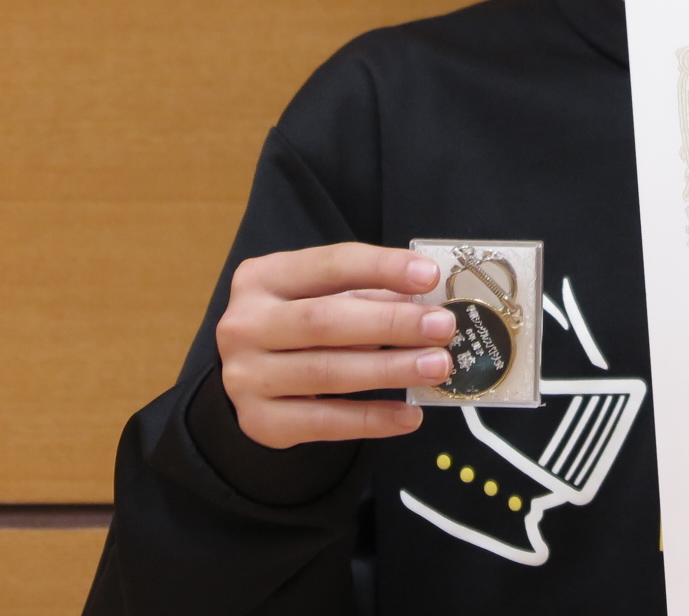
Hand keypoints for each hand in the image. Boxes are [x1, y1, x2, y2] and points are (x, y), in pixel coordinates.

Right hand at [215, 242, 455, 447]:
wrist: (247, 376)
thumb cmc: (296, 326)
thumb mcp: (319, 296)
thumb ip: (366, 295)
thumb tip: (428, 303)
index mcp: (263, 277)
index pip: (330, 265)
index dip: (382, 268)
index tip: (429, 276)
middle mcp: (245, 324)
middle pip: (326, 321)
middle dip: (392, 324)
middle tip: (443, 327)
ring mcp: (246, 376)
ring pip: (327, 373)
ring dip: (390, 370)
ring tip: (437, 367)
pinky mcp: (259, 422)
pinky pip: (324, 422)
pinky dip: (372, 419)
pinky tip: (410, 415)